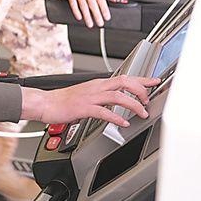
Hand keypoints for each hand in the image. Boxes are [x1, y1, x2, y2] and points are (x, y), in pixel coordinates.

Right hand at [22, 76, 160, 127]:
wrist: (46, 103)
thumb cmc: (64, 101)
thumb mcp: (87, 95)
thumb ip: (102, 97)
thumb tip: (116, 102)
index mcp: (98, 84)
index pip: (125, 77)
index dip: (142, 79)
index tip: (155, 81)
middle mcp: (96, 87)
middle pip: (124, 82)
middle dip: (140, 90)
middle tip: (148, 100)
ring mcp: (90, 97)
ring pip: (118, 95)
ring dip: (133, 104)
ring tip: (141, 113)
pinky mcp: (84, 107)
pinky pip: (104, 111)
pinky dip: (116, 117)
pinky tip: (123, 123)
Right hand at [55, 0, 114, 27]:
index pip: (101, 0)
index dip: (104, 10)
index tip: (107, 16)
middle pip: (92, 5)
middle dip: (97, 16)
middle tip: (100, 23)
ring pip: (83, 7)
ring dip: (87, 17)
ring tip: (90, 24)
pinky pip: (73, 4)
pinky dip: (76, 11)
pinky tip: (79, 17)